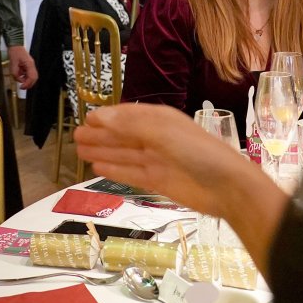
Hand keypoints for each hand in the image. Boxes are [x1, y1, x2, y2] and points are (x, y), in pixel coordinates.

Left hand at [7, 46, 37, 89]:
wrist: (15, 46)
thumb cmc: (14, 52)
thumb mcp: (13, 64)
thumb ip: (15, 73)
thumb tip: (19, 80)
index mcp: (29, 64)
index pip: (32, 77)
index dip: (27, 84)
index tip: (22, 87)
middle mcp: (31, 65)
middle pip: (34, 78)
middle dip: (29, 84)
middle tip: (22, 87)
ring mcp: (30, 65)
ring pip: (32, 76)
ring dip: (26, 80)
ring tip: (20, 80)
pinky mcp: (28, 66)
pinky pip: (28, 73)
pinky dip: (24, 77)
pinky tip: (19, 76)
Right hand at [74, 104, 288, 272]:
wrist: (226, 187)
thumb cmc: (197, 152)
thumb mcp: (162, 132)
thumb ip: (129, 125)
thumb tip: (98, 117)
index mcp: (161, 120)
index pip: (128, 115)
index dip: (108, 116)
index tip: (87, 118)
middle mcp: (157, 138)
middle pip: (123, 135)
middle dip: (101, 135)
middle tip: (76, 136)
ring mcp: (158, 161)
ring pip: (124, 154)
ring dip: (103, 151)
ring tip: (80, 151)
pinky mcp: (158, 182)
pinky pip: (130, 173)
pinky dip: (114, 170)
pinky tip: (98, 168)